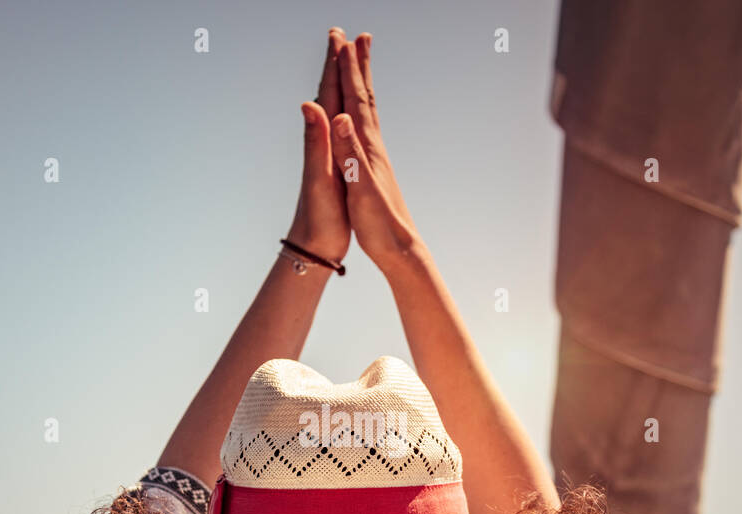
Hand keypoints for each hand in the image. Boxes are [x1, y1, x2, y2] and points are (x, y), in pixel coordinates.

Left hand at [286, 29, 350, 262]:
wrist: (312, 245)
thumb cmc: (319, 217)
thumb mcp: (319, 178)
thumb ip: (315, 141)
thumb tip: (309, 104)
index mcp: (323, 140)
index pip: (329, 94)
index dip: (334, 65)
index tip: (340, 35)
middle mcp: (323, 142)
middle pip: (330, 94)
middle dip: (336, 65)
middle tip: (340, 35)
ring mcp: (328, 153)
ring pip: (334, 109)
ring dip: (339, 84)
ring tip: (343, 64)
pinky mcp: (333, 166)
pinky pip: (340, 130)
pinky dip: (343, 113)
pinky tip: (343, 113)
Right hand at [330, 34, 423, 273]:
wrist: (399, 248)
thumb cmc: (379, 224)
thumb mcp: (360, 188)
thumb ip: (350, 153)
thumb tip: (342, 118)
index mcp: (367, 148)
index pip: (355, 100)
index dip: (348, 70)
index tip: (341, 40)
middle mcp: (373, 147)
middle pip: (364, 98)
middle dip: (356, 66)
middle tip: (354, 37)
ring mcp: (374, 157)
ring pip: (367, 111)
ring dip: (361, 85)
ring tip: (358, 64)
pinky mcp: (373, 169)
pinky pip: (365, 130)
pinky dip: (360, 113)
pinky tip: (357, 115)